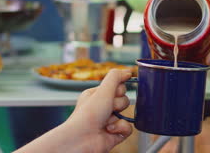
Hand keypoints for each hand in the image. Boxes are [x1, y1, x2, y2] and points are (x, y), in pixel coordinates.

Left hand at [14, 69, 132, 152]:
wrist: (81, 139)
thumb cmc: (88, 114)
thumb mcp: (103, 90)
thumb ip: (116, 77)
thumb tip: (128, 71)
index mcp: (97, 95)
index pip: (118, 87)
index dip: (118, 90)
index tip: (112, 93)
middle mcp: (102, 107)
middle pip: (124, 100)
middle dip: (118, 104)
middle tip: (108, 108)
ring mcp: (108, 121)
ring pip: (126, 113)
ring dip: (117, 117)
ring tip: (106, 122)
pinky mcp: (114, 134)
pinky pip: (128, 128)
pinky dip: (120, 128)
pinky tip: (109, 130)